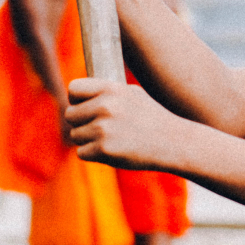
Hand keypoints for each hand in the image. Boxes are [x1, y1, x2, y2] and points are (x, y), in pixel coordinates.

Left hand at [63, 78, 180, 170]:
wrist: (174, 142)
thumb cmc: (152, 118)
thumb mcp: (131, 94)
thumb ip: (105, 93)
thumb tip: (78, 94)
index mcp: (111, 89)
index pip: (73, 89)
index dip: (75, 100)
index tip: (83, 107)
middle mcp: (105, 107)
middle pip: (70, 115)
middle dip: (80, 123)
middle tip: (98, 128)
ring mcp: (103, 129)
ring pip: (75, 135)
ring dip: (87, 140)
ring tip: (110, 139)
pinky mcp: (104, 150)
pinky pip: (82, 152)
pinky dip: (93, 155)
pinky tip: (112, 150)